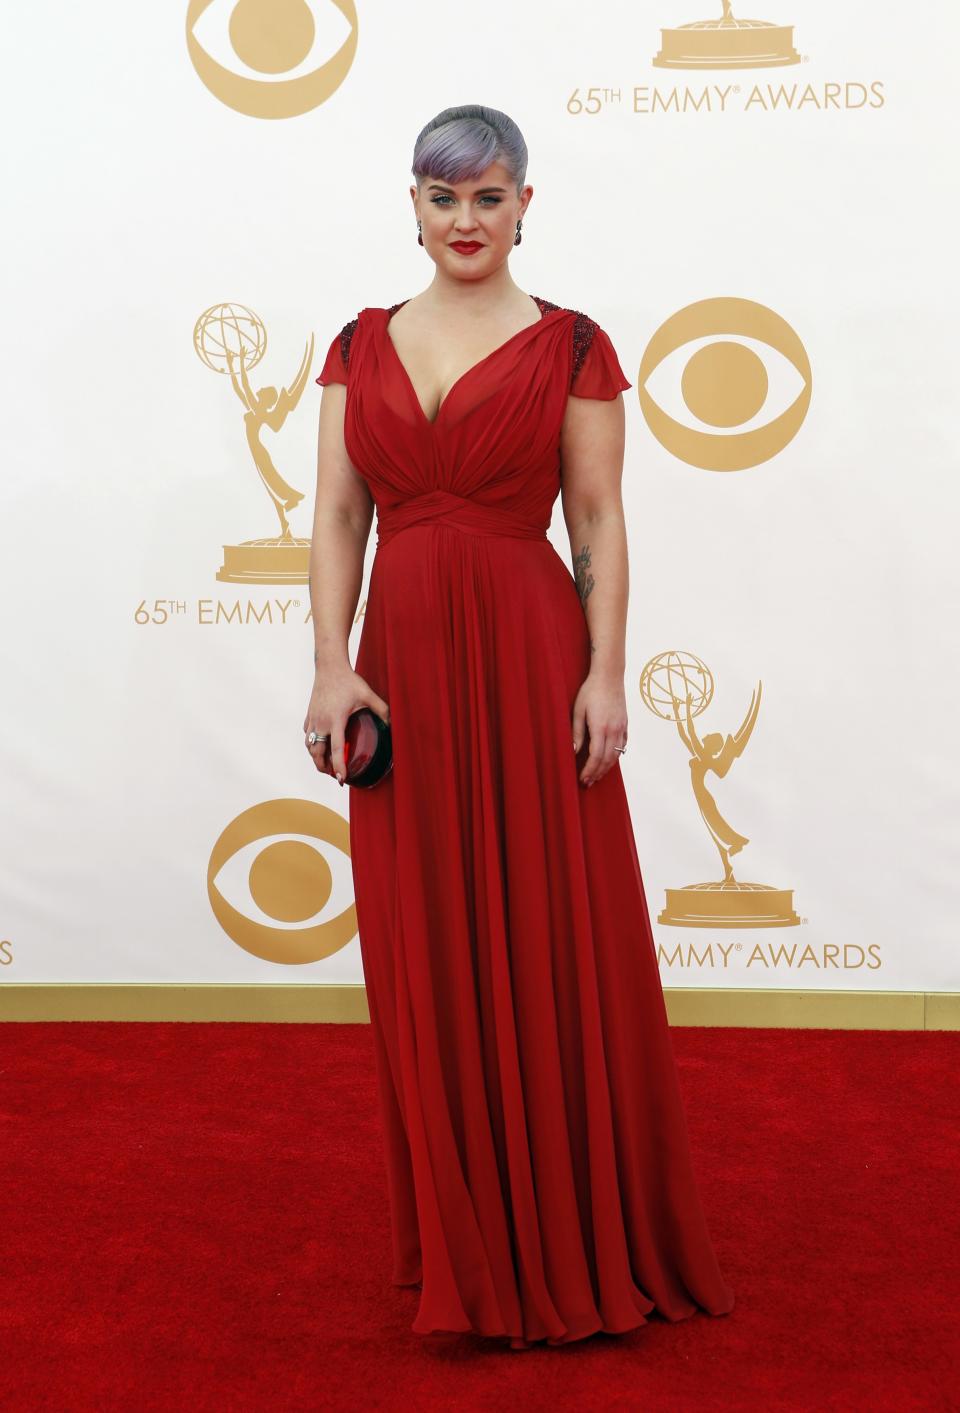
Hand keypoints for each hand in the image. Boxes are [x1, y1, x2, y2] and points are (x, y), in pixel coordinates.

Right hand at [303, 666, 389, 784]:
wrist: (329, 666)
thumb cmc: (348, 680)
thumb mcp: (368, 695)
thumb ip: (382, 710)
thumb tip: (392, 724)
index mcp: (336, 720)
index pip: (336, 749)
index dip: (339, 766)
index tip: (342, 779)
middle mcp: (321, 722)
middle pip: (317, 754)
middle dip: (324, 768)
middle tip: (336, 775)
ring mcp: (313, 719)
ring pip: (310, 747)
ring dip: (317, 759)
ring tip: (327, 765)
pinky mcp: (309, 715)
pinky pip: (308, 735)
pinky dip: (312, 744)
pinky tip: (320, 745)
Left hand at [571, 671, 626, 787]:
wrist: (609, 676)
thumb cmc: (590, 691)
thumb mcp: (578, 711)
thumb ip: (577, 733)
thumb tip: (574, 751)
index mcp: (601, 728)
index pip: (596, 757)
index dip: (589, 770)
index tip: (583, 779)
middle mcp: (614, 730)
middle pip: (607, 759)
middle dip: (597, 773)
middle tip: (588, 783)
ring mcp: (622, 727)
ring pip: (616, 754)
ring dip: (607, 767)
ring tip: (597, 776)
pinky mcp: (625, 724)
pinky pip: (622, 745)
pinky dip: (616, 756)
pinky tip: (610, 761)